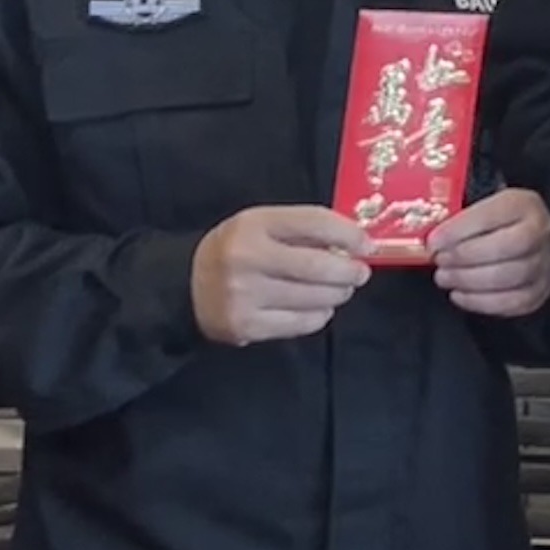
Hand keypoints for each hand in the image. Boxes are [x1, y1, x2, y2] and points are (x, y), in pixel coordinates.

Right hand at [190, 206, 375, 346]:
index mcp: (253, 224)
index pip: (314, 223)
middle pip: (318, 266)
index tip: (366, 244)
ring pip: (313, 298)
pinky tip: (318, 308)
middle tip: (360, 273)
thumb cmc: (235, 250)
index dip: (348, 233)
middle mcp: (247, 259)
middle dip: (349, 271)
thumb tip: (353, 243)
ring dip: (337, 294)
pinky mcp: (245, 327)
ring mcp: (245, 296)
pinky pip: (300, 323)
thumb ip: (302, 229)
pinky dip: (319, 316)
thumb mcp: (260, 225)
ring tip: (340, 290)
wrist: (183, 286)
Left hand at [420, 188, 549, 319]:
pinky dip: (483, 303)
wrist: (517, 236)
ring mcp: (546, 262)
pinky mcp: (542, 289)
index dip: (459, 231)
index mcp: (523, 203)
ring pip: (511, 278)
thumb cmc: (489, 221)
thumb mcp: (477, 204)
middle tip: (439, 262)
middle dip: (465, 258)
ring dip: (470, 281)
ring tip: (445, 278)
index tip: (433, 242)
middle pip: (507, 248)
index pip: (493, 215)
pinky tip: (460, 296)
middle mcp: (542, 231)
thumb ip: (455, 213)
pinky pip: (516, 302)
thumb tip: (426, 230)